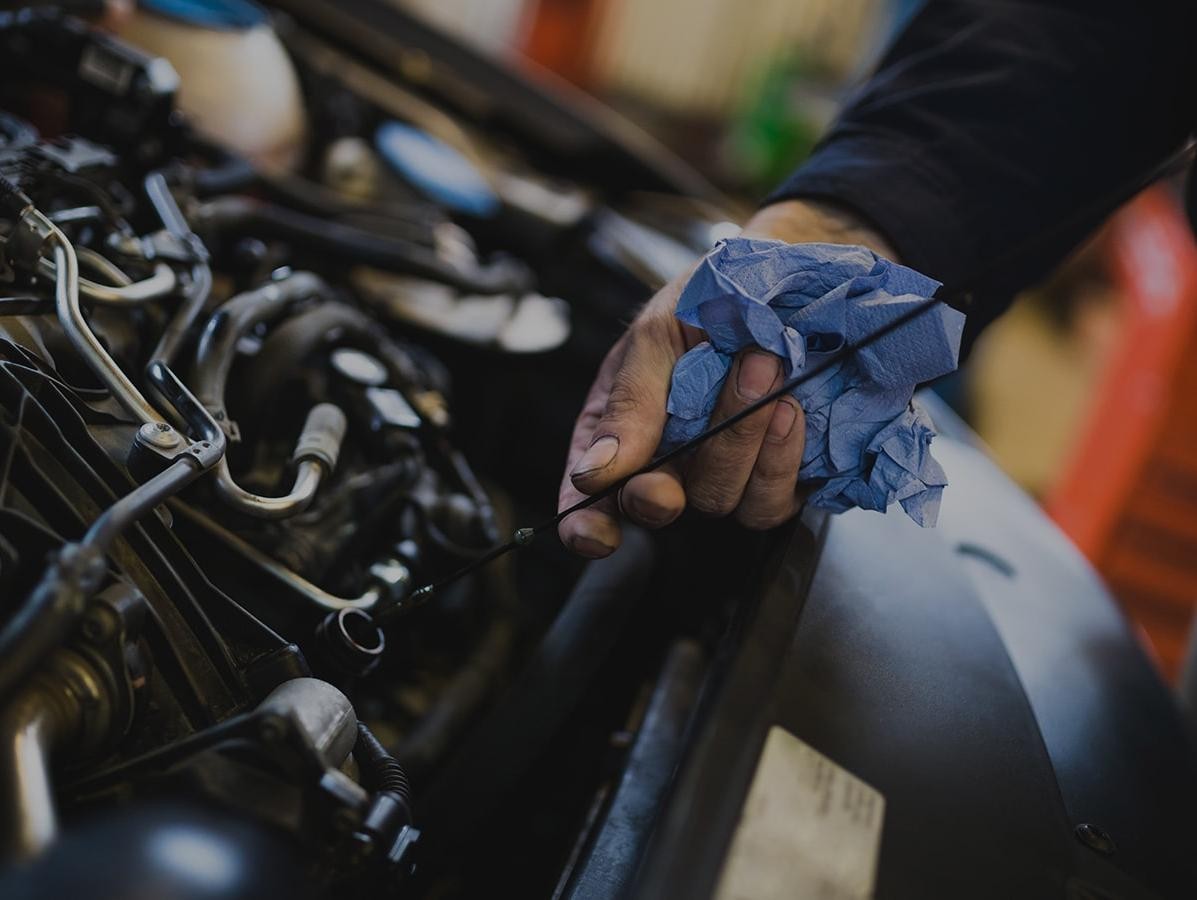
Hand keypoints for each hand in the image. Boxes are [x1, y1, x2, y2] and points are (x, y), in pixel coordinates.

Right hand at [557, 199, 896, 557]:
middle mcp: (670, 463)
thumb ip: (627, 403)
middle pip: (659, 506)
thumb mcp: (656, 335)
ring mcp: (725, 474)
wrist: (790, 277)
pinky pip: (770, 501)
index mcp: (622, 432)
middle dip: (677, 471)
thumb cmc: (710, 299)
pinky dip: (780, 458)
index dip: (587, 526)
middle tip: (693, 420)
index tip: (595, 534)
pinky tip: (789, 408)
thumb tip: (595, 472)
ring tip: (761, 371)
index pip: (591, 499)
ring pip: (720, 502)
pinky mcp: (777, 480)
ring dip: (739, 441)